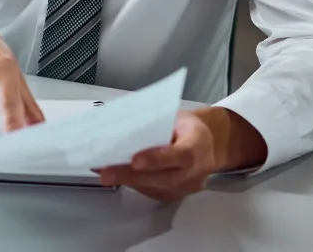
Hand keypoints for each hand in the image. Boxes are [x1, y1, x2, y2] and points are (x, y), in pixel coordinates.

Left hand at [97, 108, 266, 202]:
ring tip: (104, 173)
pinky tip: (115, 175)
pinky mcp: (175, 195)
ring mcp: (186, 187)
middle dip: (131, 176)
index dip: (157, 159)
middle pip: (163, 177)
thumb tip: (121, 126)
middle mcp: (195, 170)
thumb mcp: (176, 117)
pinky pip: (152, 191)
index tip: (135, 160)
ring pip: (156, 188)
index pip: (180, 155)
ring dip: (127, 181)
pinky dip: (132, 183)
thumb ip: (155, 124)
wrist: (209, 145)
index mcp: (198, 144)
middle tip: (106, 173)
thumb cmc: (188, 127)